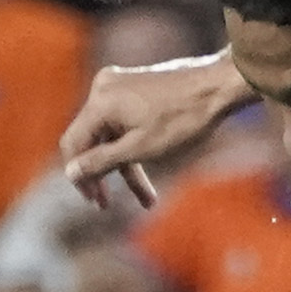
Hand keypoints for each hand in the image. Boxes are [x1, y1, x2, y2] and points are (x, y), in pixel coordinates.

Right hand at [63, 51, 253, 211]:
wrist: (219, 86)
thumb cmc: (183, 118)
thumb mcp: (140, 148)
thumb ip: (102, 161)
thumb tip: (71, 173)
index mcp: (99, 101)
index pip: (72, 143)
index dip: (79, 175)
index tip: (93, 200)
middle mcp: (103, 88)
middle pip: (91, 140)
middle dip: (103, 175)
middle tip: (107, 206)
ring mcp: (119, 85)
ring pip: (111, 134)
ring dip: (125, 166)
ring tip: (146, 199)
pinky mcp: (134, 87)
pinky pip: (124, 122)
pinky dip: (133, 146)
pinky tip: (150, 171)